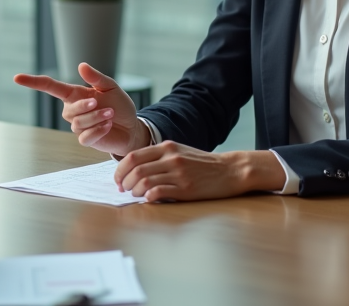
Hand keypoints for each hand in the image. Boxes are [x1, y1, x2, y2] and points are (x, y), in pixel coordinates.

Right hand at [13, 63, 149, 155]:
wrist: (131, 127)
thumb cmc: (119, 105)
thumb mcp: (110, 86)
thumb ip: (95, 77)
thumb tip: (81, 65)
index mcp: (75, 94)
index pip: (50, 87)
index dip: (33, 82)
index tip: (17, 78)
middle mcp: (73, 110)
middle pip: (68, 109)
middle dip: (86, 107)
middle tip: (105, 106)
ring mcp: (78, 126)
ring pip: (78, 124)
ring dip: (96, 118)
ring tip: (110, 114)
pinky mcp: (86, 140)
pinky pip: (84, 136)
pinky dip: (98, 130)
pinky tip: (108, 126)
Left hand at [114, 143, 285, 201]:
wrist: (230, 170)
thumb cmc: (203, 164)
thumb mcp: (180, 152)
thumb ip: (159, 158)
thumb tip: (135, 170)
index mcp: (166, 147)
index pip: (133, 156)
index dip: (120, 170)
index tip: (118, 180)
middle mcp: (170, 158)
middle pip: (135, 169)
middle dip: (124, 182)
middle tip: (123, 190)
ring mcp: (178, 173)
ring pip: (144, 181)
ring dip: (134, 191)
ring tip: (136, 196)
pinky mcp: (186, 188)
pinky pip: (159, 192)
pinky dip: (148, 197)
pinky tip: (148, 199)